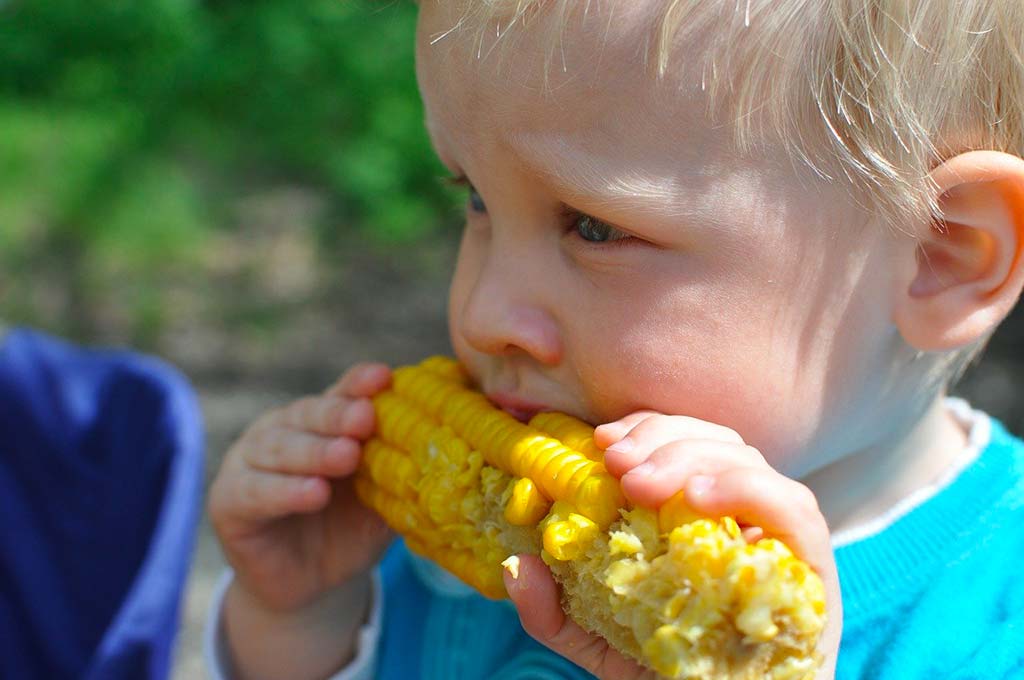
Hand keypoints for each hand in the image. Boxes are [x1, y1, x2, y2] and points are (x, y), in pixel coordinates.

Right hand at [207, 362, 394, 613]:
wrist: (312, 586)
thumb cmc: (351, 529)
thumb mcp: (382, 497)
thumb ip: (401, 468)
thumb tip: (448, 441)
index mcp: (319, 421)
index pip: (339, 394)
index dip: (358, 385)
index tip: (384, 378)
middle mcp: (280, 431)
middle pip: (307, 415)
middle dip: (338, 415)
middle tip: (366, 417)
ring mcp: (248, 462)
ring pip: (279, 449)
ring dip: (314, 452)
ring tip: (347, 456)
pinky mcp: (228, 501)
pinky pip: (255, 492)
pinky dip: (285, 491)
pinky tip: (313, 493)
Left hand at [503, 411, 840, 679]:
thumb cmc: (669, 677)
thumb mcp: (600, 642)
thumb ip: (556, 612)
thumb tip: (517, 567)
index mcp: (702, 516)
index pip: (684, 442)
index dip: (646, 428)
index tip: (602, 440)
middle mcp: (746, 516)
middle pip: (715, 441)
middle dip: (661, 438)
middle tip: (615, 463)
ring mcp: (781, 538)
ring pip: (749, 460)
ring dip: (691, 456)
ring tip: (640, 482)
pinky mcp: (812, 567)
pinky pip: (793, 509)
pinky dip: (747, 489)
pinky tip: (699, 497)